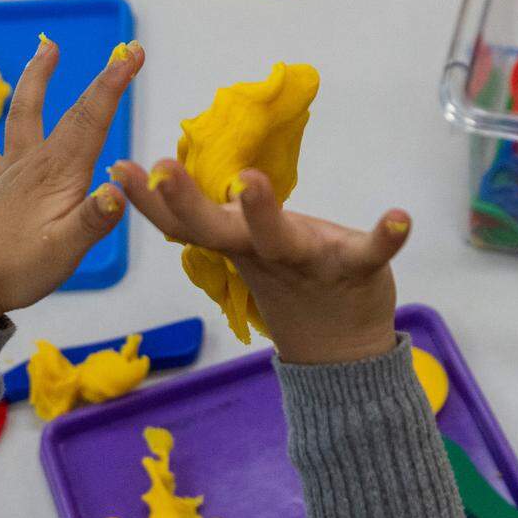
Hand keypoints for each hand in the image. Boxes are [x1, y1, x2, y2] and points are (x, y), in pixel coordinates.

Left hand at [0, 39, 144, 329]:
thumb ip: (95, 218)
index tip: (134, 52)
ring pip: (21, 118)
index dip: (113, 83)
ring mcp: (7, 176)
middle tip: (100, 48)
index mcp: (59, 174)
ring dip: (34, 84)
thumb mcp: (67, 250)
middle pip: (58, 109)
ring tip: (41, 54)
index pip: (92, 119)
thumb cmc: (17, 269)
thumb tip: (121, 188)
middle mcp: (33, 165)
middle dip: (81, 77)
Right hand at [112, 159, 408, 363]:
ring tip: (249, 180)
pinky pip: (370, 252)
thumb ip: (204, 217)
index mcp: (236, 244)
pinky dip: (385, 237)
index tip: (118, 169)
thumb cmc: (287, 279)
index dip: (150, 200)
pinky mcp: (354, 269)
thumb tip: (152, 174)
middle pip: (218, 230)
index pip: (183, 223)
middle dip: (187, 201)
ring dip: (264, 211)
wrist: (339, 348)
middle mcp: (263, 253)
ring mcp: (307, 262)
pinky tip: (399, 216)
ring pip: (282, 238)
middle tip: (163, 169)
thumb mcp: (239, 248)